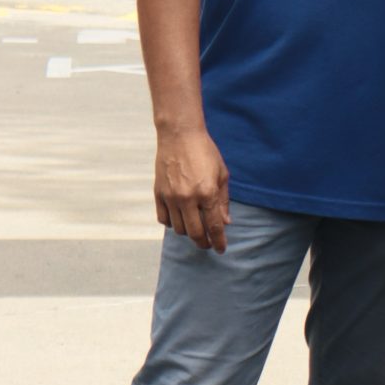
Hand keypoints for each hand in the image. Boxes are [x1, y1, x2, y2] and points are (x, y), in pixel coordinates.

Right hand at [154, 124, 230, 252]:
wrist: (179, 135)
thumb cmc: (205, 152)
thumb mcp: (222, 174)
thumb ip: (223, 201)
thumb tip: (225, 223)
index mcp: (207, 193)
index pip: (214, 227)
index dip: (219, 241)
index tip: (221, 249)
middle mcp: (188, 198)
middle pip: (195, 233)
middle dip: (204, 243)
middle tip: (208, 244)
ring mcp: (171, 197)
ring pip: (178, 229)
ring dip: (188, 233)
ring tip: (195, 229)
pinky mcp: (158, 193)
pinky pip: (163, 219)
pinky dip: (171, 223)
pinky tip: (179, 219)